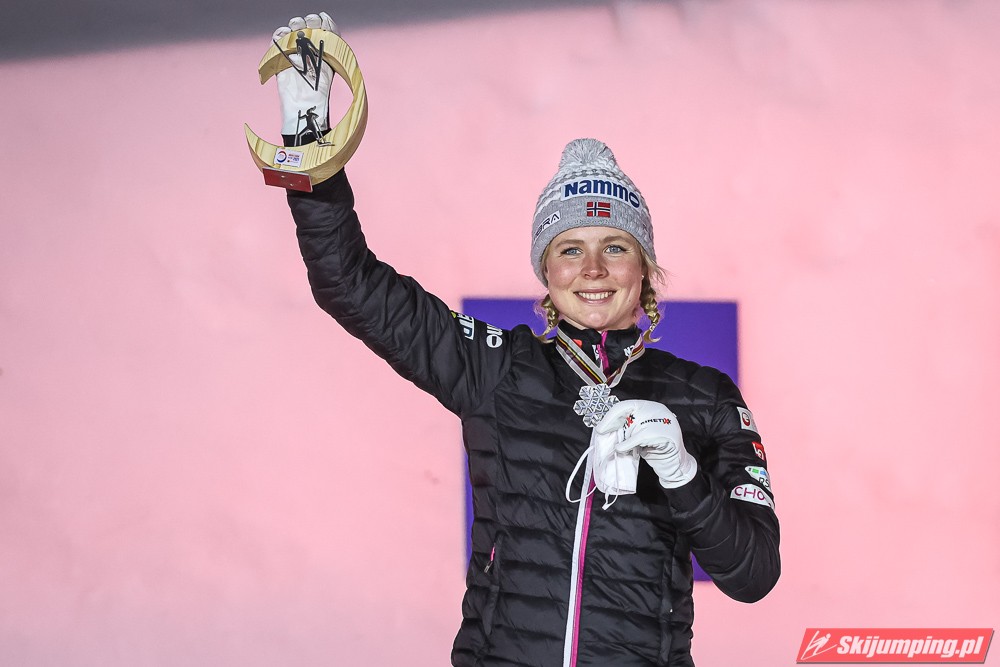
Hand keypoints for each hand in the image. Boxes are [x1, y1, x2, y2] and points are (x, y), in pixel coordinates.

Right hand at [272, 12, 337, 137]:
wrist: (305, 104)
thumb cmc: (320, 89)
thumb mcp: (331, 62)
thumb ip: (331, 40)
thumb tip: (326, 19)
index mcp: (326, 52)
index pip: (326, 29)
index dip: (324, 21)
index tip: (323, 18)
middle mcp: (311, 51)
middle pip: (309, 27)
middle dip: (309, 21)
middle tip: (310, 24)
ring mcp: (295, 54)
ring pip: (293, 31)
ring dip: (295, 25)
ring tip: (297, 28)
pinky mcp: (281, 58)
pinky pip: (278, 40)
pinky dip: (280, 34)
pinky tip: (285, 34)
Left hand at [595, 399, 697, 488]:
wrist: (674, 465)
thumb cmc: (653, 450)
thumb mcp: (637, 436)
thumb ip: (626, 430)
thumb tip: (605, 429)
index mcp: (648, 407)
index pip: (626, 406)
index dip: (611, 417)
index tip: (600, 428)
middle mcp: (657, 410)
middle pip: (629, 415)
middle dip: (616, 427)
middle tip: (605, 436)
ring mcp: (663, 421)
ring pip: (635, 426)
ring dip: (623, 438)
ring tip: (618, 447)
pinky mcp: (666, 433)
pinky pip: (642, 436)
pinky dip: (628, 443)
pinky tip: (621, 449)